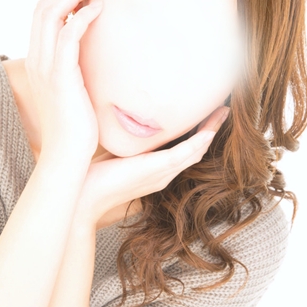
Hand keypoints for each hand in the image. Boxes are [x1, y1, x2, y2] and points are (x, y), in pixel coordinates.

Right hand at [24, 0, 102, 162]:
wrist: (67, 157)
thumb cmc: (76, 128)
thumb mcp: (75, 93)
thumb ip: (78, 72)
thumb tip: (96, 61)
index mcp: (39, 63)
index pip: (42, 16)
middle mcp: (37, 61)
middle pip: (43, 8)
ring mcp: (46, 68)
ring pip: (50, 15)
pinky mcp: (61, 77)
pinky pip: (67, 36)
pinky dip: (81, 17)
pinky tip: (99, 9)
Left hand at [75, 106, 229, 225]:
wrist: (83, 196)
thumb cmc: (92, 175)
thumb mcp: (113, 152)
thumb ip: (124, 139)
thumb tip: (120, 116)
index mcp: (155, 171)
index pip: (183, 150)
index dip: (197, 133)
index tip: (205, 114)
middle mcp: (163, 174)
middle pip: (196, 151)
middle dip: (211, 130)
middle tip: (223, 110)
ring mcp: (162, 174)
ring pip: (196, 151)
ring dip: (211, 131)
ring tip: (223, 112)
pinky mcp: (157, 170)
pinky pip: (185, 154)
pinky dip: (199, 140)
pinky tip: (209, 128)